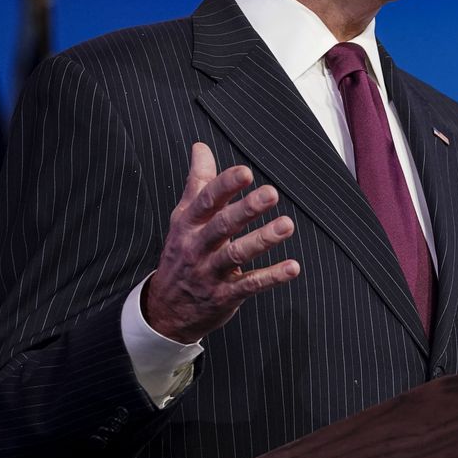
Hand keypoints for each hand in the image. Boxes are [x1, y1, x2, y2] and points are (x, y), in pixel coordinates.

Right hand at [144, 143, 298, 343]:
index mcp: (188, 224)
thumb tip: (201, 147)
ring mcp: (210, 273)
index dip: (225, 186)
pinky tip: (293, 267)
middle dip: (246, 209)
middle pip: (222, 226)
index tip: (245, 172)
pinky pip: (249, 285)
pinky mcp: (224, 296)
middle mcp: (197, 247)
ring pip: (236, 255)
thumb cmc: (181, 254)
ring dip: (262, 240)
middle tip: (272, 193)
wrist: (164, 310)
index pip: (206, 201)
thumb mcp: (183, 218)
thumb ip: (198, 183)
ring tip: (287, 225)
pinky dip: (271, 277)